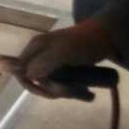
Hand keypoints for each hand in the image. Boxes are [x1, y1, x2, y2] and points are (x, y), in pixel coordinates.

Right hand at [0, 17, 114, 100]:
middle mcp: (40, 55)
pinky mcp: (63, 68)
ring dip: (68, 92)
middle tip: (73, 90)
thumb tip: (25, 75)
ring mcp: (51, 62)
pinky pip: (62, 84)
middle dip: (55, 90)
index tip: (50, 92)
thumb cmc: (84, 42)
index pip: (21, 72)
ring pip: (51, 86)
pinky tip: (86, 91)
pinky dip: (73, 90)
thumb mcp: (62, 52)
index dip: (32, 86)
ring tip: (86, 92)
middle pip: (37, 82)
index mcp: (35, 48)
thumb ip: (42, 62)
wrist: (107, 37)